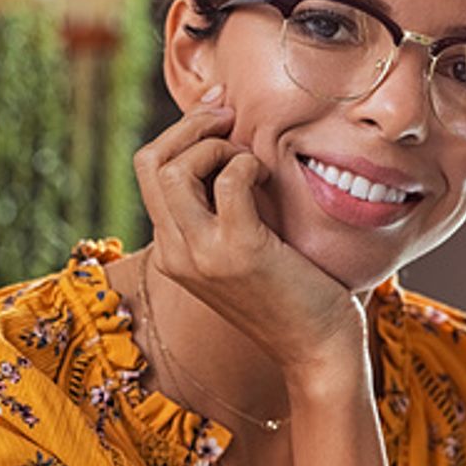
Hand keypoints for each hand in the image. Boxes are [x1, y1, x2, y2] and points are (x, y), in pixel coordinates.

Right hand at [134, 96, 365, 380]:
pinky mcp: (239, 251)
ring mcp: (202, 254)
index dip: (181, 133)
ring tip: (250, 161)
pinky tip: (267, 177)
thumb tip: (226, 143)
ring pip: (175, 168)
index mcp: (171, 251)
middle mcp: (176, 253)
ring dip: (216, 147)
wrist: (317, 349)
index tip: (219, 115)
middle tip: (230, 119)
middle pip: (150, 162)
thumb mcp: (240, 250)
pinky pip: (227, 180)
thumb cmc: (291, 293)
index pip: (148, 171)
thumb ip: (220, 210)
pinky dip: (247, 164)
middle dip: (192, 126)